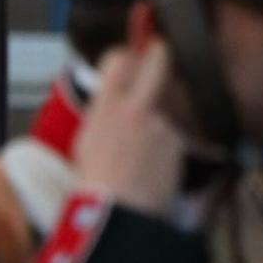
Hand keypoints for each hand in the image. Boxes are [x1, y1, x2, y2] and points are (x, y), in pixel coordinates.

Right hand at [74, 41, 185, 216]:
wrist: (119, 211)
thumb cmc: (92, 182)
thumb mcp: (84, 141)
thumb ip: (102, 116)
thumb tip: (112, 106)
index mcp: (106, 106)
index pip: (119, 60)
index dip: (124, 56)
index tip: (129, 57)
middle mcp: (138, 108)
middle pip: (156, 64)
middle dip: (158, 53)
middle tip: (158, 50)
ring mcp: (162, 125)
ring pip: (161, 114)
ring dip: (153, 127)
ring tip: (137, 158)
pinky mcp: (178, 145)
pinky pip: (169, 141)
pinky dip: (161, 152)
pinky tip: (148, 171)